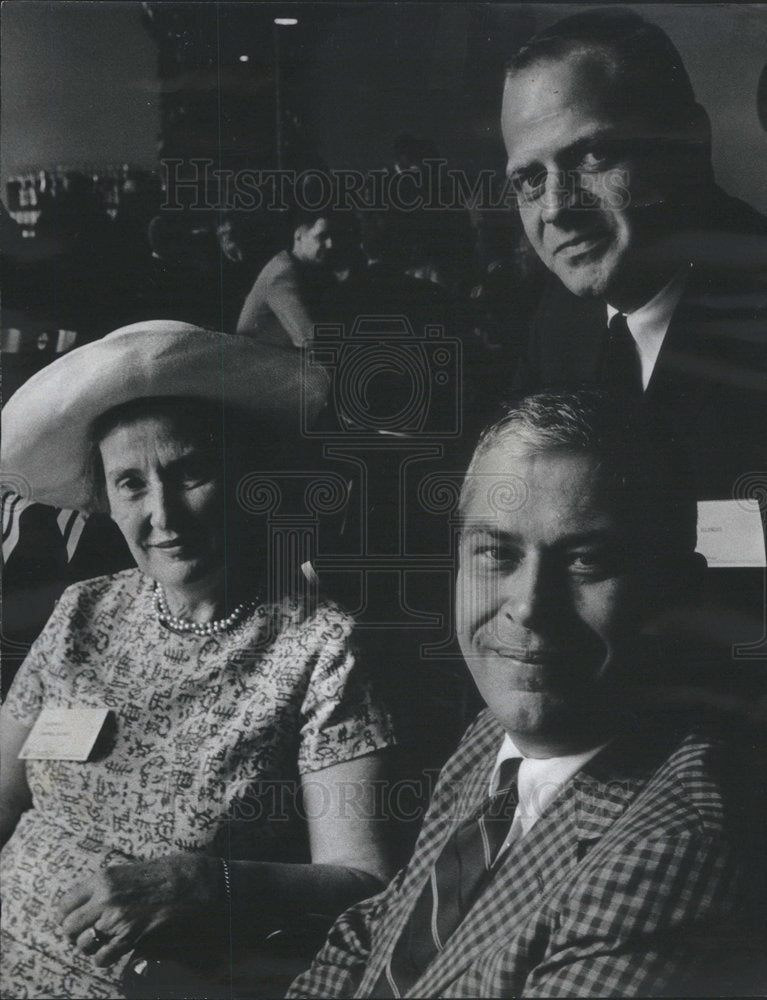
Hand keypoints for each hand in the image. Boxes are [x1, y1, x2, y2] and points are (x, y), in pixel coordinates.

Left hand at [58, 853, 220, 966]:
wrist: (191, 881)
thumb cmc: (162, 872)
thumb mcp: (126, 871)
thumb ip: (103, 886)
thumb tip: (83, 904)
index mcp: (102, 878)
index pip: (65, 903)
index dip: (67, 915)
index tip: (75, 918)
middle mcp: (105, 899)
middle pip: (69, 926)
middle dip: (75, 932)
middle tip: (87, 931)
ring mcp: (117, 919)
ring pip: (84, 944)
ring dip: (90, 946)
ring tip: (101, 940)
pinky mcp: (131, 936)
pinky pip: (102, 957)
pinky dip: (104, 958)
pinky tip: (113, 949)